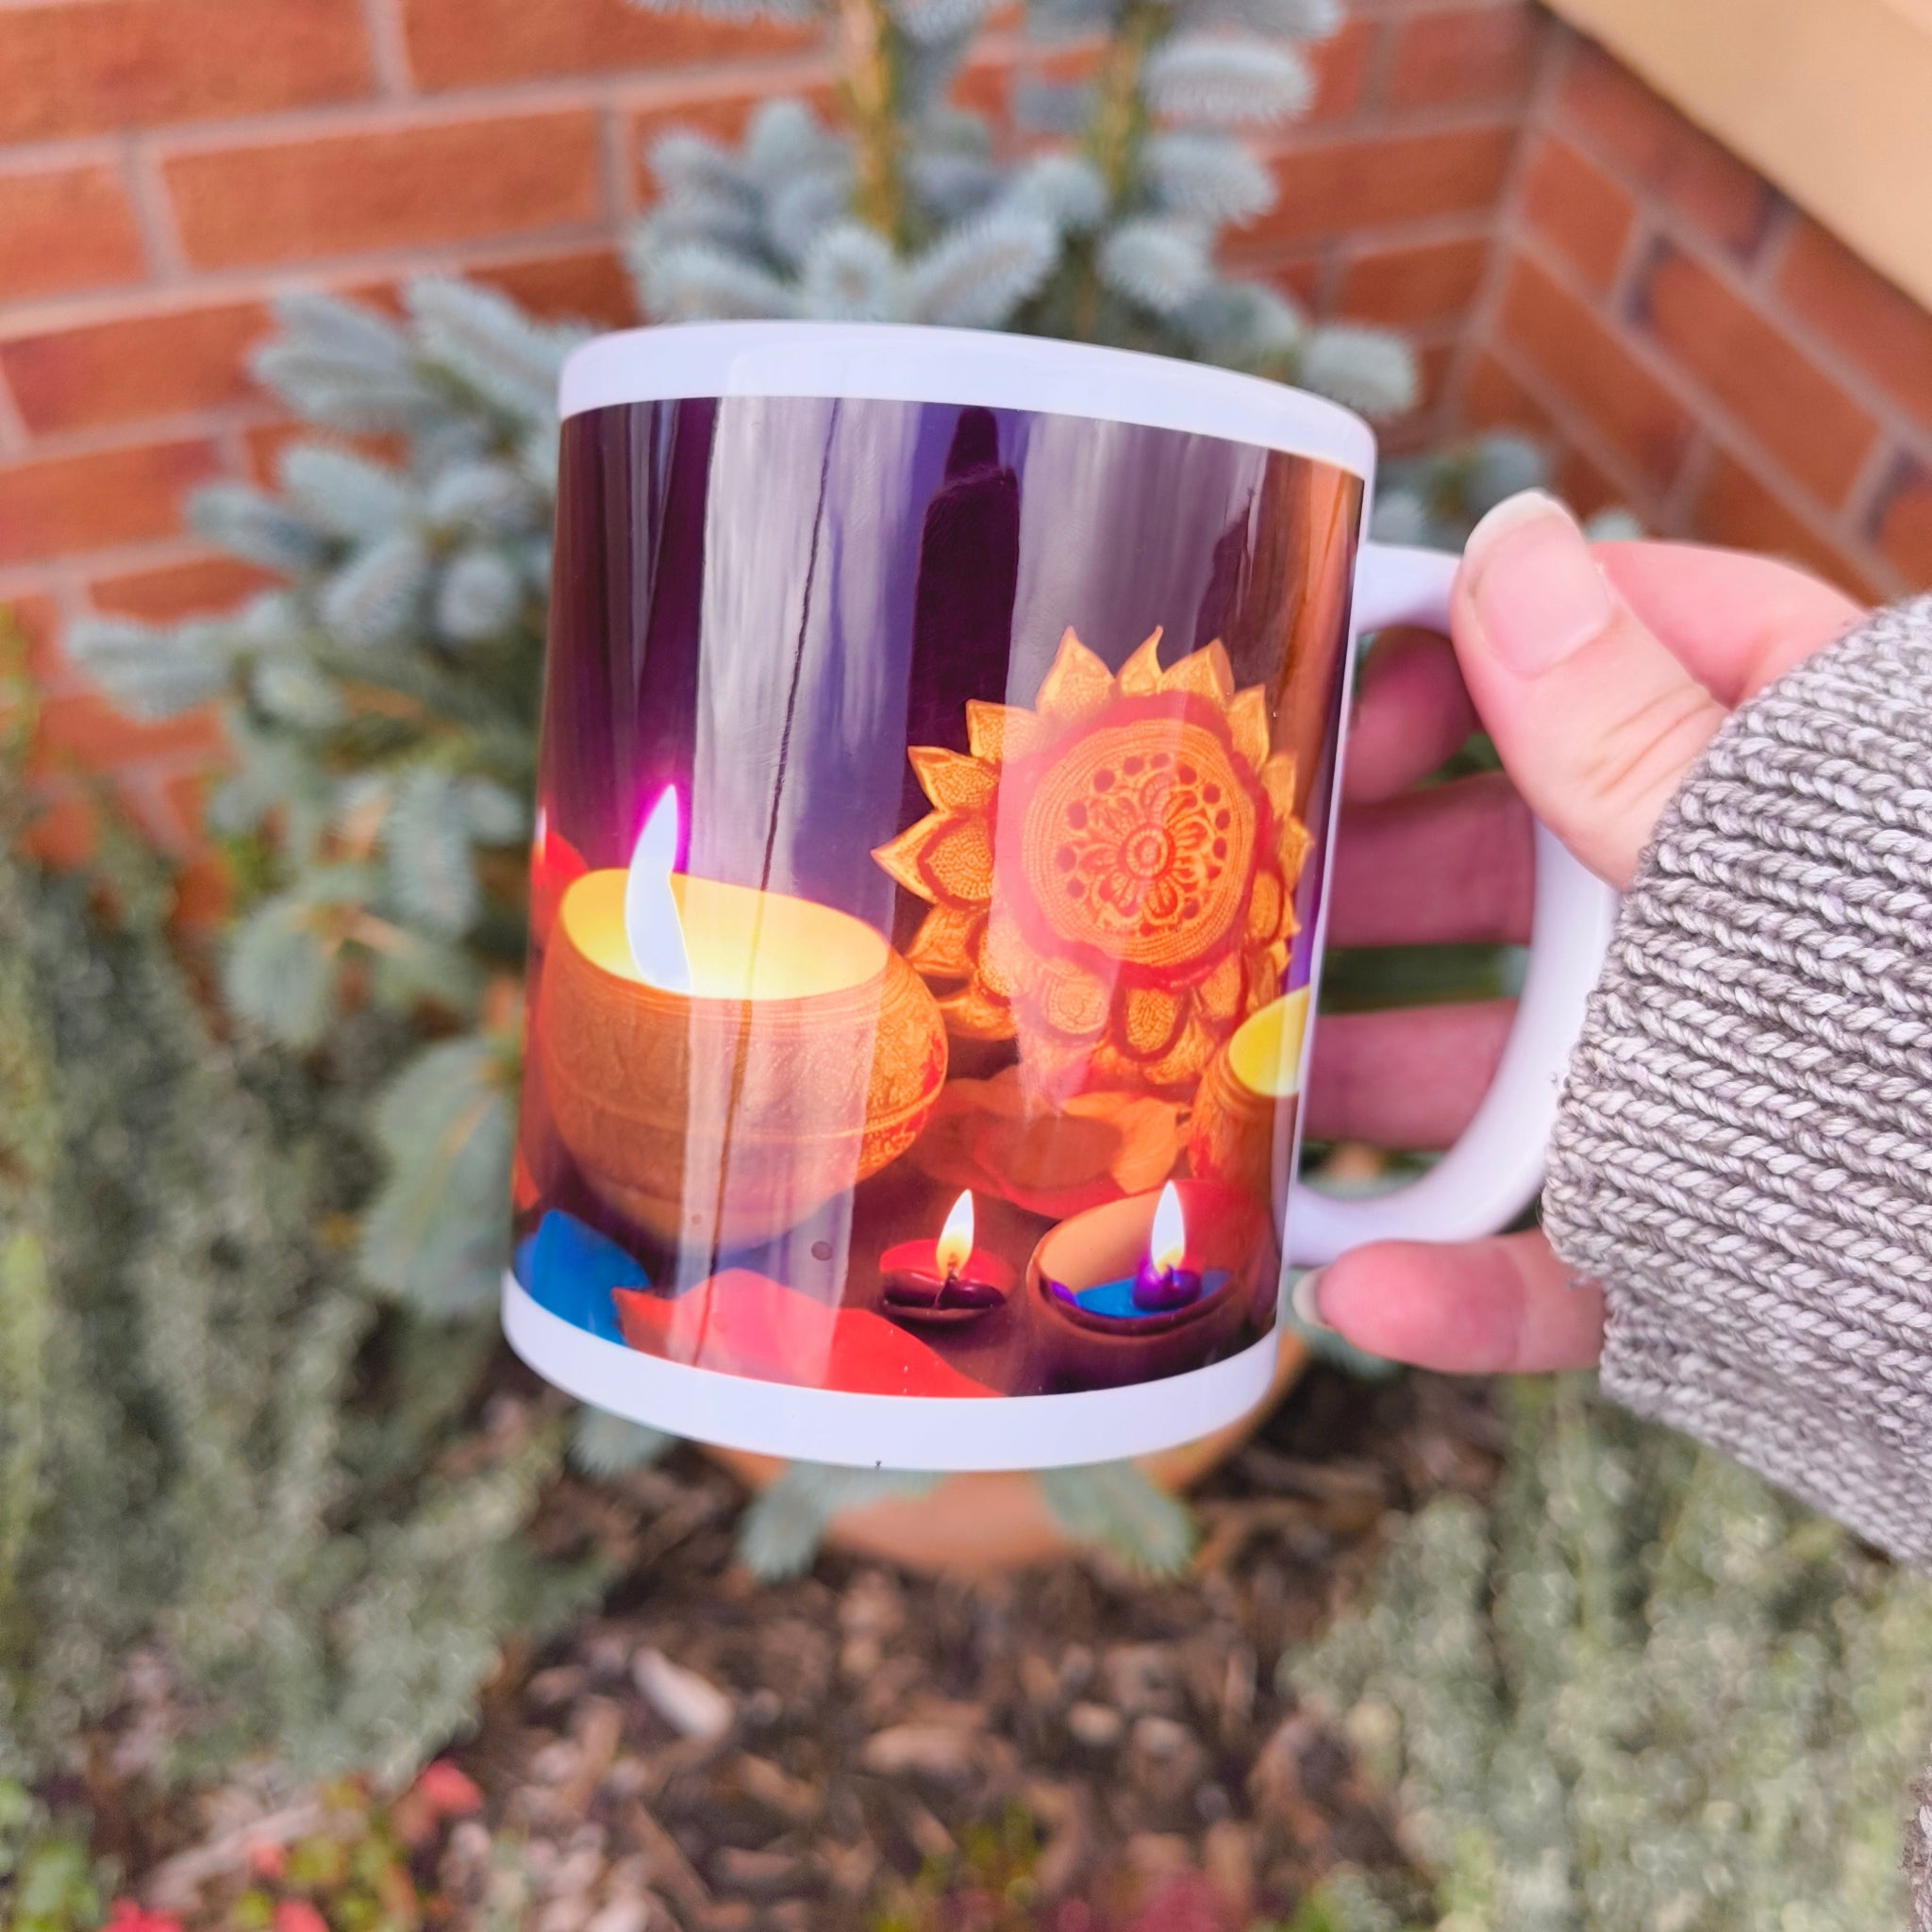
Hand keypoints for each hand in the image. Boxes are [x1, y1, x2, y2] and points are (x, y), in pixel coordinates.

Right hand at [1302, 491, 1866, 1371]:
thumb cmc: (1917, 1000)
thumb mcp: (1754, 856)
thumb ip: (1624, 726)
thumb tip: (1508, 539)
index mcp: (1791, 788)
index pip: (1621, 650)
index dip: (1469, 652)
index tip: (1348, 706)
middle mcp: (1738, 923)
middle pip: (1517, 872)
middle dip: (1369, 887)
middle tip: (1244, 890)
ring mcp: (1718, 1085)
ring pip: (1511, 1070)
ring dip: (1368, 1086)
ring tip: (1238, 1089)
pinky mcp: (1704, 1242)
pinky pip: (1568, 1263)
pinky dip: (1459, 1283)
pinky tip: (1357, 1290)